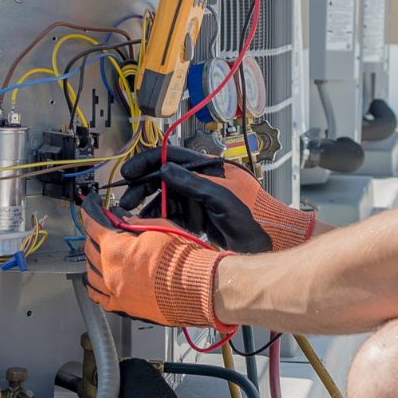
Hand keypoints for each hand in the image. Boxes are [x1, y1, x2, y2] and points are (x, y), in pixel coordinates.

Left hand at [78, 204, 232, 331]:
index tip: (91, 206)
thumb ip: (135, 225)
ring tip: (98, 253)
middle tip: (101, 229)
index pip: (94, 224)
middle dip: (93, 235)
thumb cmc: (181, 260)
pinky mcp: (124, 306)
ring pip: (90, 273)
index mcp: (115, 248)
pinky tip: (95, 282)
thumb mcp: (158, 228)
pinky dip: (94, 287)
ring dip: (93, 260)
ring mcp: (114, 290)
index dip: (91, 211)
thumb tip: (124, 221)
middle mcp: (109, 270)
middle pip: (90, 248)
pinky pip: (99, 297)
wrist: (196, 287)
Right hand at [117, 146, 314, 253]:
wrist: (270, 240)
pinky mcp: (201, 217)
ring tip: (134, 218)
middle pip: (164, 178)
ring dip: (150, 206)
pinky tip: (151, 226)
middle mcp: (202, 180)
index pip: (171, 156)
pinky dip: (163, 219)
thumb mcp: (221, 198)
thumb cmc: (255, 216)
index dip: (147, 162)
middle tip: (126, 202)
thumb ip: (193, 182)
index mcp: (209, 168)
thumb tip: (165, 169)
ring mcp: (201, 199)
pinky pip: (176, 214)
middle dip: (143, 188)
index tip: (128, 173)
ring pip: (168, 198)